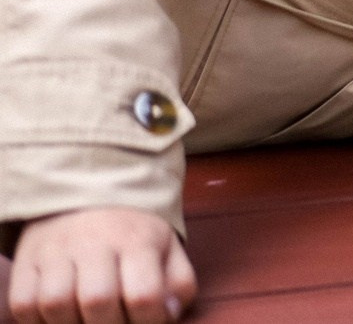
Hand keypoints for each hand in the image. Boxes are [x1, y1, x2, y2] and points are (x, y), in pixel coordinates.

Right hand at [8, 208, 195, 323]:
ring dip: (70, 323)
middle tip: (114, 322)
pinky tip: (58, 316)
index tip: (145, 320)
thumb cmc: (132, 231)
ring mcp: (56, 250)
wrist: (89, 192)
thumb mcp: (168, 247)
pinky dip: (37, 319)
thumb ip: (178, 283)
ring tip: (85, 319)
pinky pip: (23, 302)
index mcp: (138, 240)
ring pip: (56, 303)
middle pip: (97, 300)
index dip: (147, 321)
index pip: (144, 295)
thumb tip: (168, 314)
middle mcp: (94, 242)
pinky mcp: (27, 260)